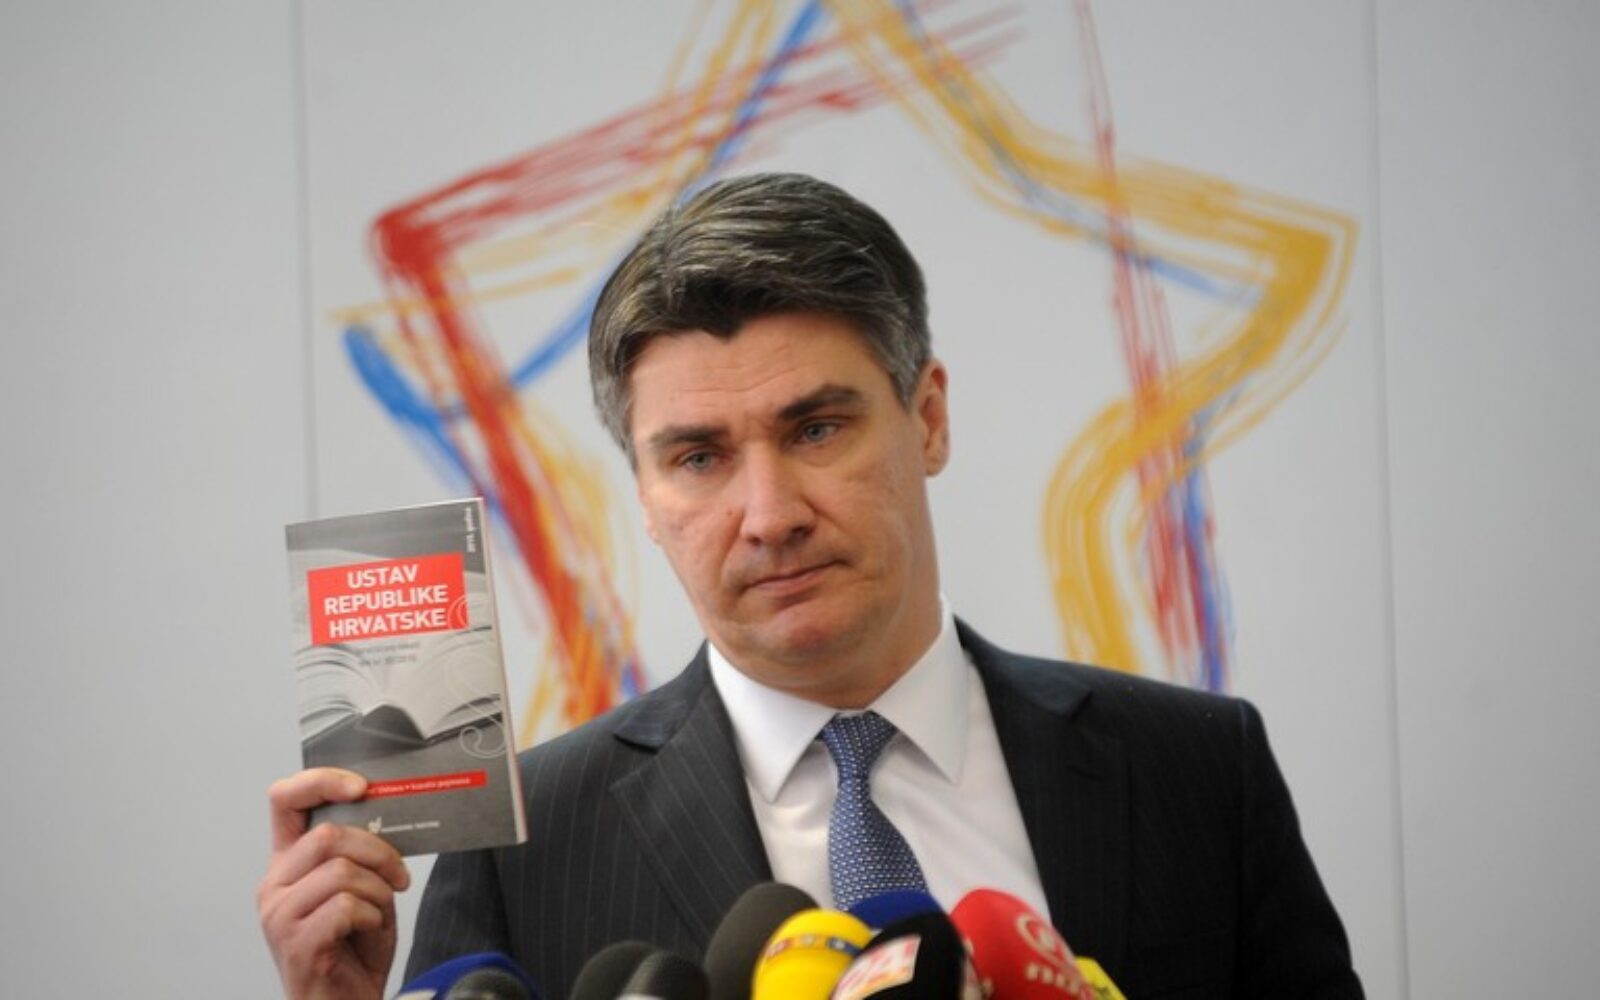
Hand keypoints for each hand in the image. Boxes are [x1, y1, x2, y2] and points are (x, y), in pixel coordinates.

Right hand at [258, 769, 410, 999]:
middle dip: (379, 851)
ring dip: (378, 892)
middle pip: (328, 836)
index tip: (361, 787)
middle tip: (399, 877)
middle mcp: (274, 885)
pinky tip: (368, 933)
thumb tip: (382, 810)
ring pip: (343, 872)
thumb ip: (356, 855)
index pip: (284, 800)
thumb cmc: (354, 950)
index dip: (320, 781)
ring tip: (379, 915)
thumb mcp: (359, 891)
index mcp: (287, 865)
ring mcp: (279, 915)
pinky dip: (373, 917)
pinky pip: (347, 907)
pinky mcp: (295, 942)